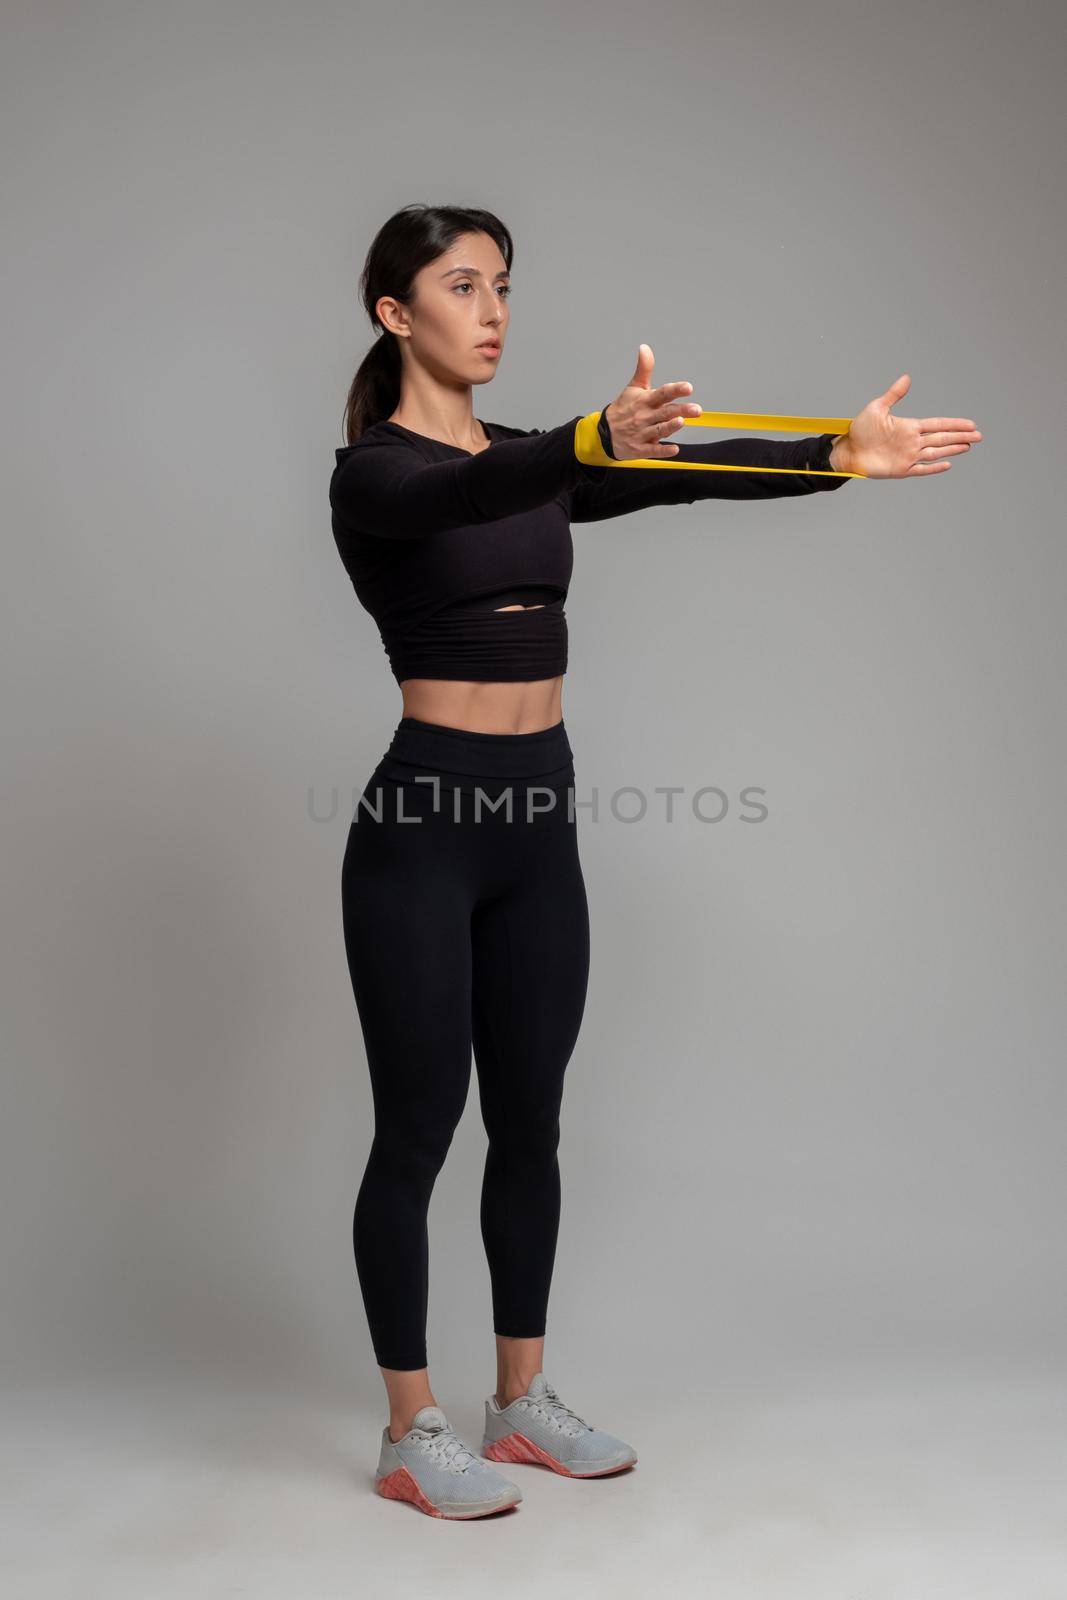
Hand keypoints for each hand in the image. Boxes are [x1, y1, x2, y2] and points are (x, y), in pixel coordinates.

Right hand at [603, 344, 701, 459]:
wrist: (604, 433)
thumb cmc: (623, 409)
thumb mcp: (633, 387)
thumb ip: (644, 368)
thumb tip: (645, 347)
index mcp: (645, 401)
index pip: (662, 393)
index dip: (675, 390)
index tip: (687, 387)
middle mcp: (644, 416)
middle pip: (665, 412)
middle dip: (681, 410)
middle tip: (697, 409)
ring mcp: (641, 433)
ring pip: (658, 430)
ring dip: (670, 427)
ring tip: (681, 422)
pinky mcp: (639, 448)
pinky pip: (652, 450)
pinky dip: (663, 451)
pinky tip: (674, 450)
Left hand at [832, 374, 981, 477]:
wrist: (847, 450)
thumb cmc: (860, 429)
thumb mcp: (877, 408)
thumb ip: (894, 394)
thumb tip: (907, 377)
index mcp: (909, 427)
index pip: (938, 424)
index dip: (954, 424)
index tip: (970, 424)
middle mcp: (912, 442)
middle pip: (942, 439)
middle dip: (960, 437)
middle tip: (978, 436)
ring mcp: (908, 456)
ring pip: (936, 453)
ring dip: (953, 449)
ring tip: (969, 446)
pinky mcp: (901, 470)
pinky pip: (922, 469)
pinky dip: (934, 467)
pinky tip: (948, 463)